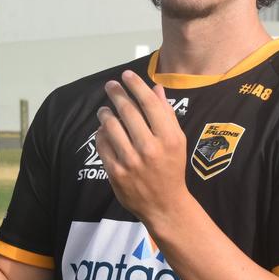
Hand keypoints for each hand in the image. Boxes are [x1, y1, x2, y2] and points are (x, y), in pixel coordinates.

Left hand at [95, 70, 190, 224]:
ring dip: (105, 113)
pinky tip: (103, 130)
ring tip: (104, 109)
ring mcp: (131, 161)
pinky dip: (101, 133)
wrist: (164, 204)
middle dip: (116, 93)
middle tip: (110, 85)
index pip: (149, 103)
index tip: (126, 75)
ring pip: (111, 126)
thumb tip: (156, 88)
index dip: (135, 85)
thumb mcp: (177, 140)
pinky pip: (102, 144)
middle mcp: (149, 148)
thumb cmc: (172, 167)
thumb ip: (166, 114)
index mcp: (168, 138)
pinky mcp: (116, 172)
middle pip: (127, 111)